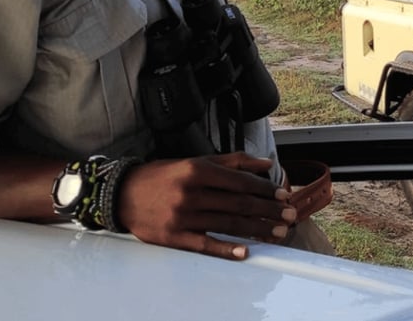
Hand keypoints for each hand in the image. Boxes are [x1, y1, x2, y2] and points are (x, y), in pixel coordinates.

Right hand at [116, 152, 297, 260]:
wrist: (123, 194)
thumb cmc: (164, 175)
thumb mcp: (196, 161)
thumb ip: (233, 161)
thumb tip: (266, 164)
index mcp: (197, 170)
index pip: (240, 181)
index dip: (265, 189)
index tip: (284, 195)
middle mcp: (191, 192)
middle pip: (238, 203)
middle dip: (268, 210)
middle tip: (289, 216)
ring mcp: (182, 216)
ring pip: (227, 223)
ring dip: (256, 229)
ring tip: (278, 233)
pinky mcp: (173, 236)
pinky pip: (204, 244)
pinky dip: (224, 248)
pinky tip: (243, 251)